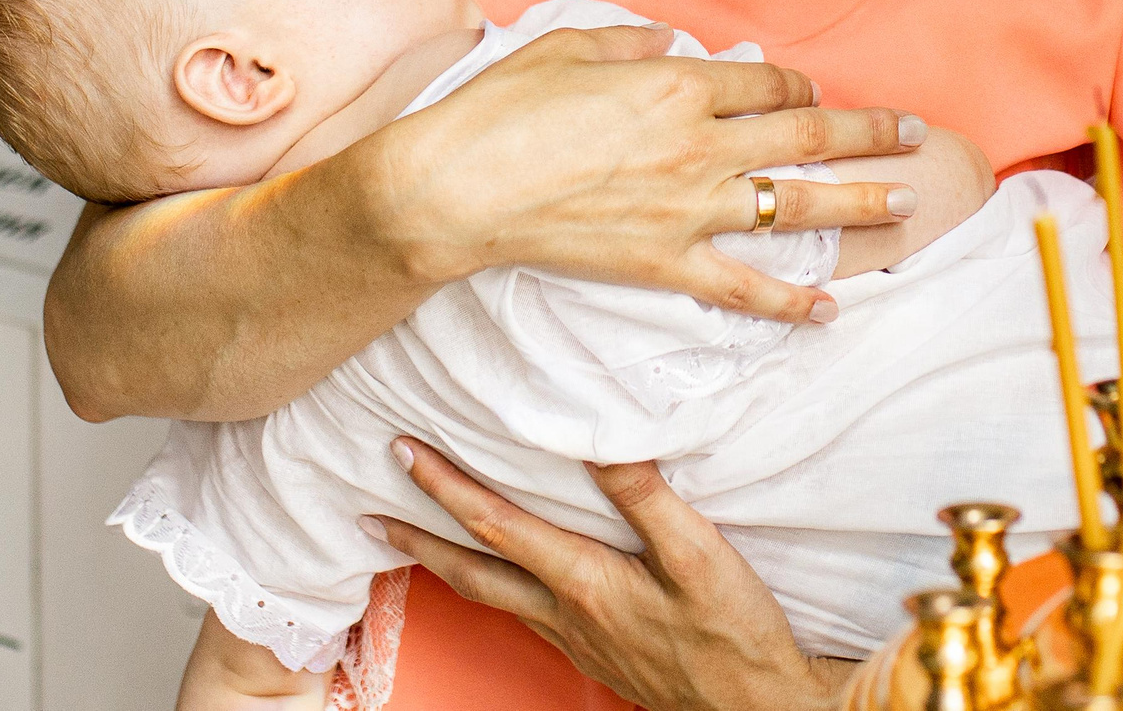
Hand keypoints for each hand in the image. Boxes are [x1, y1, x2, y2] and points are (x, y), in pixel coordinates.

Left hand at [368, 439, 855, 710]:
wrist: (754, 707)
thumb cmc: (733, 632)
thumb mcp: (699, 554)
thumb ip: (646, 496)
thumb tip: (595, 439)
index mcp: (584, 582)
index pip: (497, 525)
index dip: (446, 488)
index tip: (404, 453)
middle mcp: (565, 612)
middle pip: (473, 572)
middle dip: (417, 538)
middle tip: (368, 514)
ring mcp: (576, 637)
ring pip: (493, 595)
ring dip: (446, 564)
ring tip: (414, 540)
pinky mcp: (594, 649)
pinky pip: (523, 610)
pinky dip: (493, 584)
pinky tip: (501, 575)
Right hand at [377, 22, 925, 323]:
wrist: (454, 188)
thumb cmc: (500, 109)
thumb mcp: (569, 46)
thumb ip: (633, 42)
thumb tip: (676, 42)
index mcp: (675, 84)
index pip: (767, 85)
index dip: (798, 87)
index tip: (811, 93)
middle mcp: (697, 144)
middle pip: (805, 137)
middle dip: (868, 133)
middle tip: (915, 133)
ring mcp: (686, 208)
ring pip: (794, 205)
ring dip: (858, 202)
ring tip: (904, 202)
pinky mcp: (663, 262)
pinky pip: (742, 286)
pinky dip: (789, 300)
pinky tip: (829, 308)